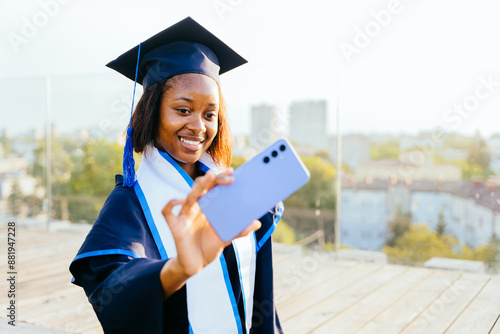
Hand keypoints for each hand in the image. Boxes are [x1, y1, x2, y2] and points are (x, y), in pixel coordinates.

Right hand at [160, 170, 260, 296]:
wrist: (196, 265)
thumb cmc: (209, 247)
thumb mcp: (226, 238)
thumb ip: (239, 230)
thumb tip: (257, 223)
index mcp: (207, 207)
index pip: (213, 188)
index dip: (221, 178)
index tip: (232, 172)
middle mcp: (195, 208)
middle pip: (201, 187)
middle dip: (213, 180)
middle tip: (228, 177)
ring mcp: (184, 216)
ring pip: (189, 196)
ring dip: (199, 187)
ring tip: (209, 178)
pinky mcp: (174, 226)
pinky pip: (167, 212)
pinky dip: (171, 204)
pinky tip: (180, 201)